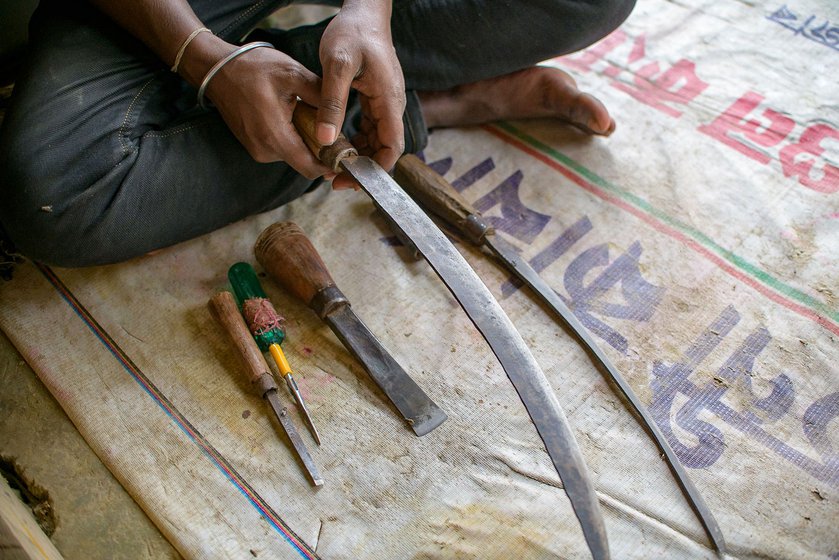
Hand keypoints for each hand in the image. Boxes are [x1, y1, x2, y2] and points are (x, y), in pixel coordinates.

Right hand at [203, 41, 332, 179]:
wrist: (216, 69)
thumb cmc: (253, 68)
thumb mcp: (293, 74)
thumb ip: (321, 96)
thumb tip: (343, 115)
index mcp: (275, 136)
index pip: (309, 167)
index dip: (331, 165)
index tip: (346, 156)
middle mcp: (264, 150)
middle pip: (304, 162)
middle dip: (320, 148)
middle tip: (332, 127)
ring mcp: (257, 150)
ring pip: (293, 154)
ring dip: (305, 140)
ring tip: (305, 113)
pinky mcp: (253, 145)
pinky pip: (280, 148)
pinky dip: (292, 136)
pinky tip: (291, 115)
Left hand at [316, 0, 405, 188]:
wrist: (363, 12)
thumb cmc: (352, 33)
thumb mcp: (337, 65)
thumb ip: (331, 102)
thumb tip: (324, 139)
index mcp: (388, 99)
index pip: (393, 145)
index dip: (377, 168)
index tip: (354, 179)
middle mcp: (391, 104)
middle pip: (385, 147)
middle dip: (365, 167)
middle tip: (337, 180)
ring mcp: (385, 102)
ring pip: (377, 139)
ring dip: (360, 154)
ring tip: (334, 165)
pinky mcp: (376, 99)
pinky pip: (370, 127)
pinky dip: (357, 139)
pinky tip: (337, 143)